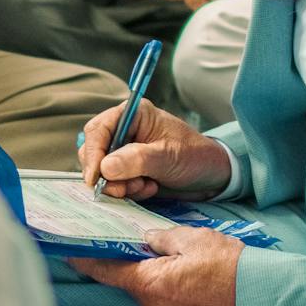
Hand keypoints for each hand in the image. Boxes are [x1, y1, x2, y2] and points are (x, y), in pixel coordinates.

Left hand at [69, 226, 240, 305]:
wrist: (264, 301)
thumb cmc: (231, 268)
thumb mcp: (193, 239)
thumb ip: (161, 238)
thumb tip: (145, 240)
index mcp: (149, 284)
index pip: (105, 271)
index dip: (85, 259)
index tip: (68, 251)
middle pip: (130, 281)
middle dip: (135, 263)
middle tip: (150, 245)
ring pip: (150, 293)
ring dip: (157, 278)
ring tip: (183, 262)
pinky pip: (166, 305)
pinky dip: (171, 291)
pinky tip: (192, 279)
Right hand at [79, 100, 230, 201]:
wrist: (212, 176)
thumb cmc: (195, 157)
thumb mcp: (168, 156)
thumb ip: (137, 160)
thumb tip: (105, 167)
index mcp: (134, 115)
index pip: (98, 130)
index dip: (92, 153)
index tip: (95, 177)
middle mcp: (125, 131)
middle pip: (94, 151)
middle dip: (106, 174)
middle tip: (123, 189)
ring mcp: (125, 152)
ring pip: (102, 171)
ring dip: (119, 185)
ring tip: (144, 186)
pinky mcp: (128, 171)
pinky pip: (114, 183)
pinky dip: (127, 191)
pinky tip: (149, 188)